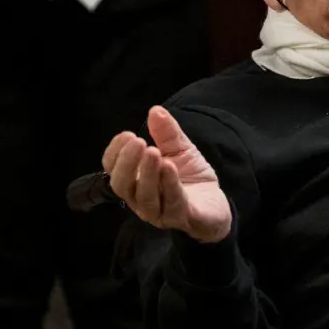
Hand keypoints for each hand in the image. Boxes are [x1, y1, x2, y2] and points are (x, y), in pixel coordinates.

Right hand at [105, 106, 232, 243]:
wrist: (215, 203)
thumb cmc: (190, 176)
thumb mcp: (180, 148)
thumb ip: (167, 132)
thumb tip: (155, 110)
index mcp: (134, 181)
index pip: (113, 170)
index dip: (115, 152)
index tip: (127, 134)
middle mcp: (140, 200)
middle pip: (122, 186)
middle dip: (127, 163)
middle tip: (138, 142)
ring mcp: (159, 212)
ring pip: (145, 197)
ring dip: (147, 173)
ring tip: (152, 152)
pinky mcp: (181, 218)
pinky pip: (172, 203)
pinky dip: (169, 184)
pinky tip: (169, 166)